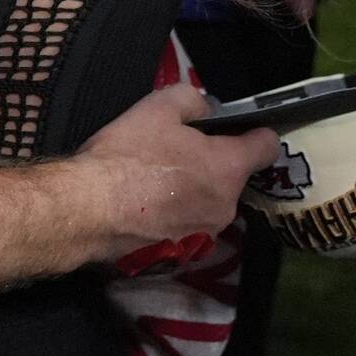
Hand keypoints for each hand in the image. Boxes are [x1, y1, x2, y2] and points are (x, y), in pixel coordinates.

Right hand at [75, 83, 278, 258]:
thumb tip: (205, 110)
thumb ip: (192, 100)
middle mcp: (226, 207)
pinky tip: (146, 207)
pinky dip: (174, 216)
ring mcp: (205, 235)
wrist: (88, 211)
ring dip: (192, 192)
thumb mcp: (157, 108)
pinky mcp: (181, 255)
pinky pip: (188, 226)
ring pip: (209, 203)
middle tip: (174, 152)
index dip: (255, 132)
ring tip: (155, 182)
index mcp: (228, 168)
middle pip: (231, 177)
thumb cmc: (127, 156)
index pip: (267, 147)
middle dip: (211, 164)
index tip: (238, 129)